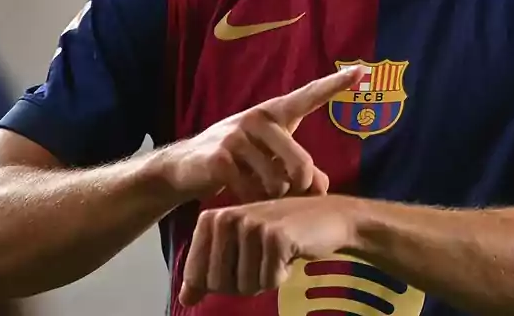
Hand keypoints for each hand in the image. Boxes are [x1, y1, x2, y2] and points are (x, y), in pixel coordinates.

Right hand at [158, 65, 366, 202]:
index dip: (335, 84)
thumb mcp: (271, 160)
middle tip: (291, 193)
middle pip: (301, 162)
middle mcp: (258, 118)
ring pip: (277, 182)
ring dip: (272, 198)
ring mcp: (237, 136)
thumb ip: (301, 171)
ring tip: (258, 191)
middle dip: (301, 187)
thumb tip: (323, 189)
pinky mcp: (220, 158)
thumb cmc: (237, 160)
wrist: (185, 168)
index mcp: (275, 113)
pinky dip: (252, 202)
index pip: (309, 96)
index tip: (361, 71)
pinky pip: (253, 192)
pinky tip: (240, 196)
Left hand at [178, 196, 357, 305]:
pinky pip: (269, 281)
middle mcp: (226, 217)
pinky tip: (290, 252)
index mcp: (211, 219)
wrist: (328, 216)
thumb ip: (210, 272)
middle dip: (244, 282)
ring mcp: (251, 225)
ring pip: (244, 285)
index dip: (222, 281)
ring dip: (265, 278)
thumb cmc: (281, 233)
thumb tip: (185, 298)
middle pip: (218, 284)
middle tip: (263, 258)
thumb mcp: (240, 249)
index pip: (197, 277)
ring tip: (277, 253)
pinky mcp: (275, 236)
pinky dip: (282, 275)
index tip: (242, 260)